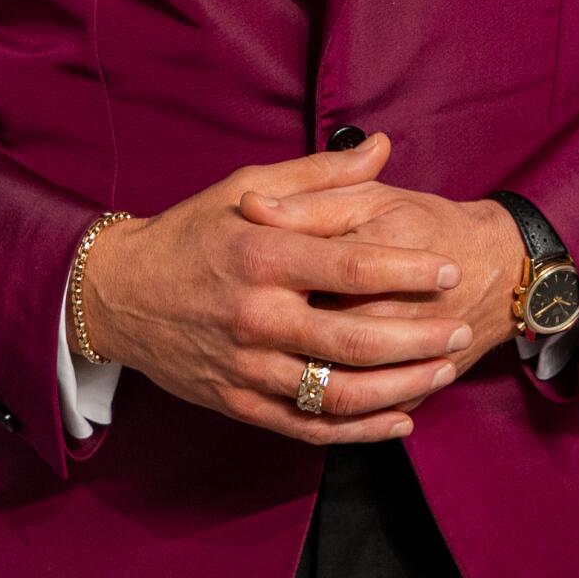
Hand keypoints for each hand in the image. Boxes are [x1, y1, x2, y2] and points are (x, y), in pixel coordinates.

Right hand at [80, 132, 474, 443]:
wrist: (118, 294)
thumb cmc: (192, 232)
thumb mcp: (247, 188)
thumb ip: (320, 174)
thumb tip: (381, 147)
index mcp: (263, 255)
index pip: (351, 268)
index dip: (407, 272)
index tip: (449, 271)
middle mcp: (256, 316)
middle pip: (355, 340)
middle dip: (420, 338)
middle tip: (460, 329)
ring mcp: (247, 366)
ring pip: (339, 393)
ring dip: (401, 388)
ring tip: (442, 372)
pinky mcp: (239, 403)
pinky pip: (310, 427)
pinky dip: (361, 430)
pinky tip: (400, 418)